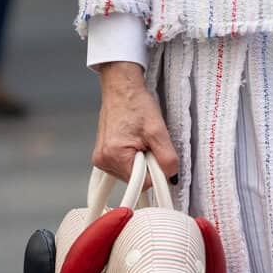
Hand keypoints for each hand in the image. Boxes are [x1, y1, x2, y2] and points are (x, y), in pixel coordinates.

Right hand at [93, 63, 178, 182]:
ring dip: (140, 160)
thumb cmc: (135, 103)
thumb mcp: (158, 131)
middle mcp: (103, 160)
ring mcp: (101, 158)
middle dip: (146, 164)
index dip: (155, 171)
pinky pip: (123, 166)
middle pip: (135, 180)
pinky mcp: (103, 155)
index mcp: (114, 156)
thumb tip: (171, 177)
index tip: (157, 156)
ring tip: (140, 139)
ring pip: (130, 174)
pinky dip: (132, 157)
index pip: (142, 183)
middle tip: (148, 143)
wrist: (122, 88)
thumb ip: (167, 158)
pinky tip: (134, 141)